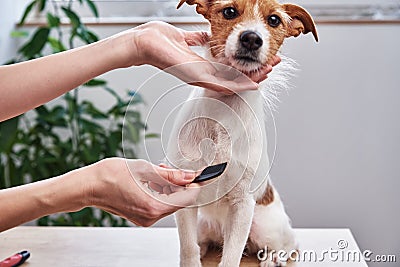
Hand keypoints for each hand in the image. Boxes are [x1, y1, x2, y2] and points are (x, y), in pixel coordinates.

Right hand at [88, 158, 199, 226]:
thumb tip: (189, 176)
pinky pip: (158, 204)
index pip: (188, 197)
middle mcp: (151, 216)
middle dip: (180, 183)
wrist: (88, 186)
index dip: (196, 184)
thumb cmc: (111, 175)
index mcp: (154, 206)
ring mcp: (145, 219)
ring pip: (169, 201)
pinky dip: (160, 191)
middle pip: (179, 200)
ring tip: (156, 170)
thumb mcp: (145, 168)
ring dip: (169, 186)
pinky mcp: (140, 217)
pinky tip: (150, 180)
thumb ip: (171, 175)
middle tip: (171, 167)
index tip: (203, 173)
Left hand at [119, 21, 279, 93]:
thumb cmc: (158, 40)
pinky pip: (222, 84)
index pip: (229, 67)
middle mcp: (203, 74)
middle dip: (255, 72)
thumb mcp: (184, 38)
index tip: (262, 58)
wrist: (143, 43)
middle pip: (234, 77)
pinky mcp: (196, 76)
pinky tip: (253, 85)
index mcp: (202, 64)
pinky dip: (239, 85)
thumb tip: (207, 37)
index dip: (247, 65)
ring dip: (252, 79)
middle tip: (274, 66)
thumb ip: (198, 40)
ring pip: (232, 83)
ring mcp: (200, 77)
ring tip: (269, 74)